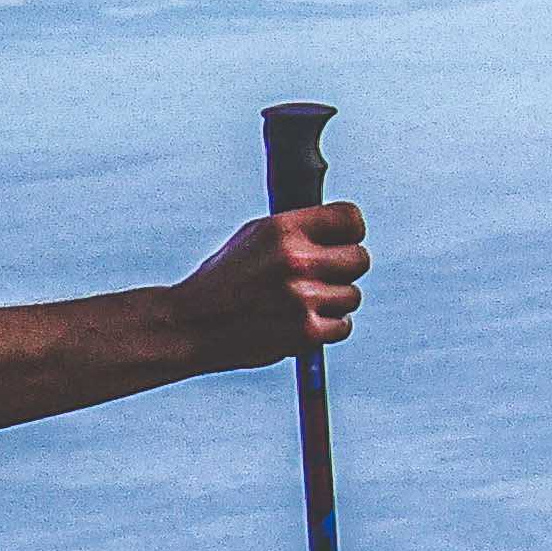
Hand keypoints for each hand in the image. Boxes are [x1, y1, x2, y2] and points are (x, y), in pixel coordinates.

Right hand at [182, 199, 370, 364]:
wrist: (191, 325)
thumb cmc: (223, 281)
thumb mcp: (253, 237)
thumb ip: (297, 230)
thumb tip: (338, 228)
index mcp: (283, 229)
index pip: (351, 219)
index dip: (351, 232)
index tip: (344, 241)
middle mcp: (296, 260)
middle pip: (360, 259)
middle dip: (345, 269)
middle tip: (322, 277)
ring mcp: (302, 297)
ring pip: (352, 295)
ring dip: (333, 302)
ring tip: (300, 304)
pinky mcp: (306, 331)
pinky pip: (343, 325)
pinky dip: (327, 328)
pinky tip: (300, 323)